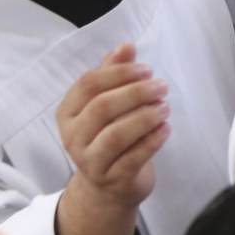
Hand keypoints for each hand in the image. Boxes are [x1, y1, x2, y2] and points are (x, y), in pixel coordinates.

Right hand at [56, 43, 169, 212]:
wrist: (107, 188)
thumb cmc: (107, 136)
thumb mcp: (106, 104)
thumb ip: (112, 74)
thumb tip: (126, 46)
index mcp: (68, 113)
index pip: (89, 84)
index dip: (120, 73)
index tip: (147, 69)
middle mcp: (73, 137)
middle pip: (101, 107)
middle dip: (135, 93)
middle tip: (161, 86)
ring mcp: (90, 161)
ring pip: (115, 135)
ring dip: (144, 117)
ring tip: (165, 107)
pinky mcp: (112, 180)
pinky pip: (133, 158)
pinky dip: (152, 141)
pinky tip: (166, 128)